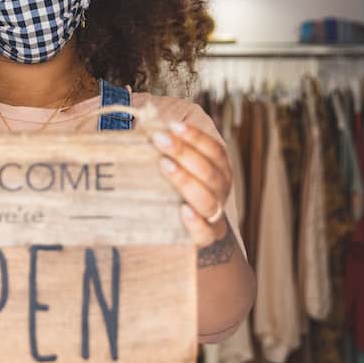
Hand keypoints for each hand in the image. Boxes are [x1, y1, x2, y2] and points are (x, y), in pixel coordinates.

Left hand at [150, 120, 232, 247]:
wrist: (190, 231)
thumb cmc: (178, 191)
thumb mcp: (180, 168)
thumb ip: (169, 151)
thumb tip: (142, 123)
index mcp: (220, 170)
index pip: (214, 150)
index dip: (196, 137)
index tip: (172, 125)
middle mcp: (221, 191)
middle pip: (208, 171)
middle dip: (184, 152)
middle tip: (159, 138)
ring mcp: (214, 216)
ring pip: (207, 199)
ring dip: (186, 180)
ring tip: (165, 165)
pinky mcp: (205, 238)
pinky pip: (205, 233)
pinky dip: (196, 222)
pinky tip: (183, 211)